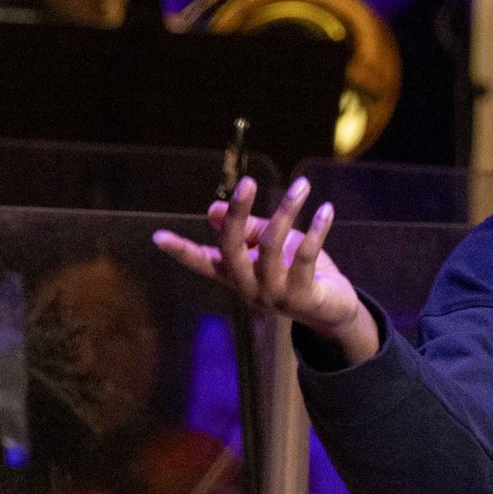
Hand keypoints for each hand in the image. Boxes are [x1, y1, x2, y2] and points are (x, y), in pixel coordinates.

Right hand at [152, 176, 377, 361]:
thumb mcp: (272, 246)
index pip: (203, 263)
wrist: (334, 311)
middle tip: (247, 182)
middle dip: (237, 213)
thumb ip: (248, 229)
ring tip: (302, 186)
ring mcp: (274, 295)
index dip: (181, 251)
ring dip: (286, 211)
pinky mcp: (302, 297)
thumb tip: (213, 211)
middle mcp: (249, 287)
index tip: (158, 236)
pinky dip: (317, 230)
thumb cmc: (298, 271)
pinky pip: (305, 257)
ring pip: (271, 246)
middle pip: (232, 249)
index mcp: (237, 275)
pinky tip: (325, 210)